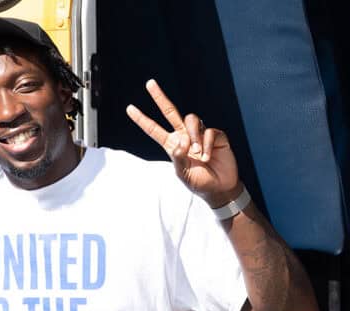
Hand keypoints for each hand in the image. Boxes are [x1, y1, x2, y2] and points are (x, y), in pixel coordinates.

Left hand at [126, 79, 240, 206]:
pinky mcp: (216, 135)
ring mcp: (200, 134)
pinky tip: (208, 157)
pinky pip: (209, 131)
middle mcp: (185, 136)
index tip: (129, 108)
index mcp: (172, 145)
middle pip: (170, 112)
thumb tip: (181, 140)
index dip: (142, 119)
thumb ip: (178, 157)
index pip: (154, 130)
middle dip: (160, 97)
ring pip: (192, 120)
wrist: (220, 188)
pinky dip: (207, 144)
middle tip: (149, 83)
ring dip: (193, 136)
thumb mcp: (182, 173)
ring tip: (198, 154)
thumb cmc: (199, 182)